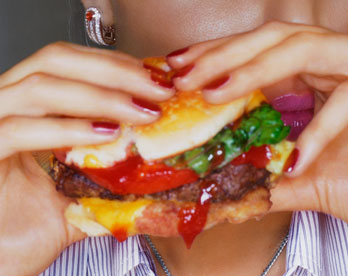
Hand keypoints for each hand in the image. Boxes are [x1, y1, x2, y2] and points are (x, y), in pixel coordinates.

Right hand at [0, 42, 171, 275]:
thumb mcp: (82, 190)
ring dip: (102, 96)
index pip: (69, 62)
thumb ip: (113, 172)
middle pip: (55, 60)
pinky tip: (106, 134)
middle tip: (159, 89)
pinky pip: (21, 130)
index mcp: (27, 107)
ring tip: (142, 112)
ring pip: (41, 87)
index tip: (156, 77)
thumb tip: (160, 162)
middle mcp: (3, 106)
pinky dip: (67, 128)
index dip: (115, 63)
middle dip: (115, 71)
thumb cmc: (29, 227)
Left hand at [166, 22, 347, 272]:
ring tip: (217, 94)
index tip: (180, 73)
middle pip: (278, 39)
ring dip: (258, 70)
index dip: (221, 58)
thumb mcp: (309, 180)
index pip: (264, 52)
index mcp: (324, 75)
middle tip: (186, 77)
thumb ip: (268, 173)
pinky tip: (299, 158)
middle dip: (226, 56)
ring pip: (309, 48)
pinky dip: (322, 127)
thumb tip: (222, 179)